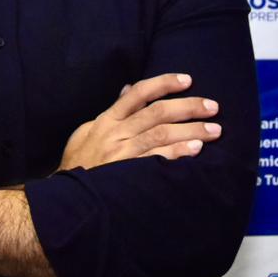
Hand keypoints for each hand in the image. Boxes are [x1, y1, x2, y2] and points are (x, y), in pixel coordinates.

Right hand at [58, 73, 220, 170]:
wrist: (64, 196)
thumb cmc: (78, 164)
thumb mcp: (87, 131)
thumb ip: (111, 112)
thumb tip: (128, 91)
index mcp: (107, 120)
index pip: (138, 93)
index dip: (164, 83)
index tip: (187, 80)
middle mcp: (115, 132)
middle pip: (157, 112)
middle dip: (188, 107)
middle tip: (212, 107)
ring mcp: (121, 153)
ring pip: (161, 134)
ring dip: (191, 131)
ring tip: (213, 130)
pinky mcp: (126, 173)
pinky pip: (156, 160)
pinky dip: (177, 153)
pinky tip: (195, 150)